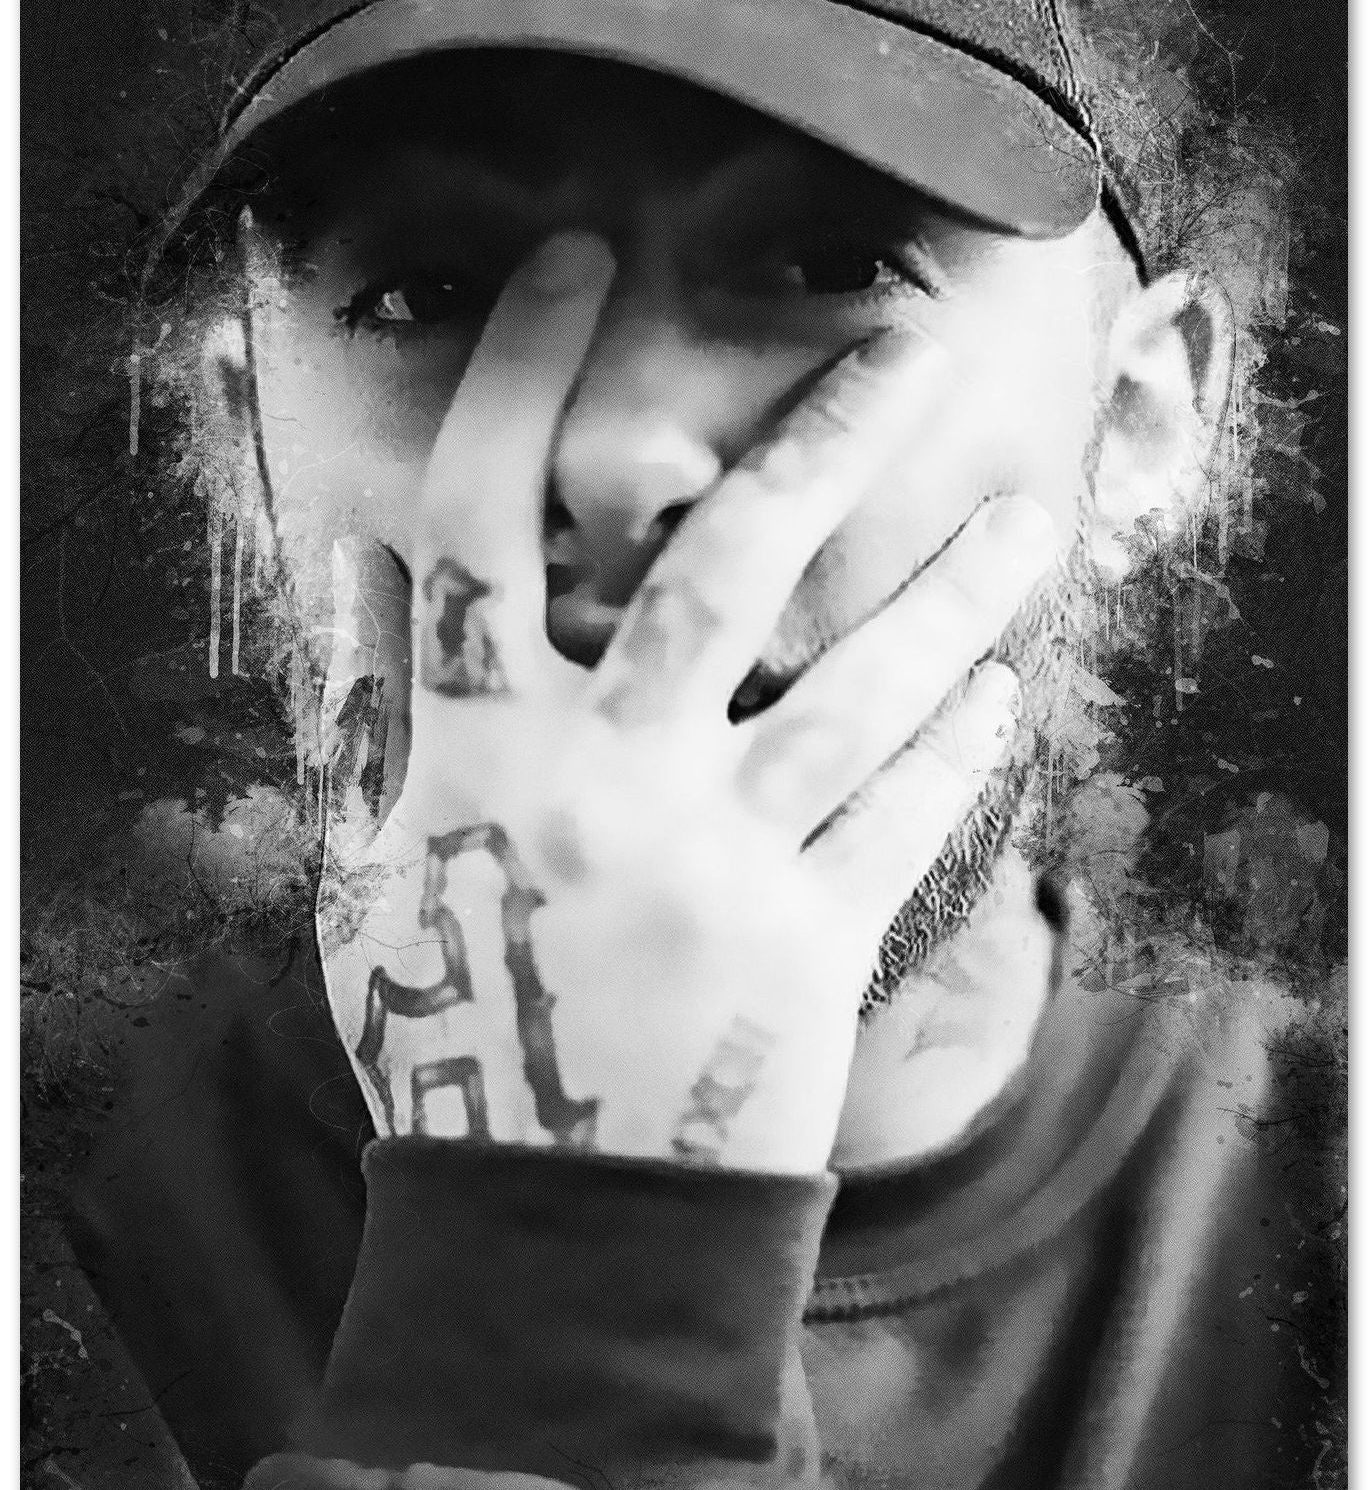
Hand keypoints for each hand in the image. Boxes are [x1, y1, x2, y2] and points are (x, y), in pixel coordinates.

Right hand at [316, 231, 1055, 1174]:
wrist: (548, 1226)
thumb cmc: (448, 1033)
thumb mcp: (367, 874)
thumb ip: (356, 711)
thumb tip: (349, 558)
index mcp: (477, 750)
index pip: (479, 519)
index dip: (515, 377)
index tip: (572, 263)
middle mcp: (601, 780)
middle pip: (720, 565)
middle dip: (819, 438)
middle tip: (904, 346)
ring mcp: (715, 861)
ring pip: (856, 685)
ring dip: (952, 593)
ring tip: (1026, 520)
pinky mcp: (806, 944)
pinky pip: (897, 821)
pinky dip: (956, 748)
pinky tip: (1006, 688)